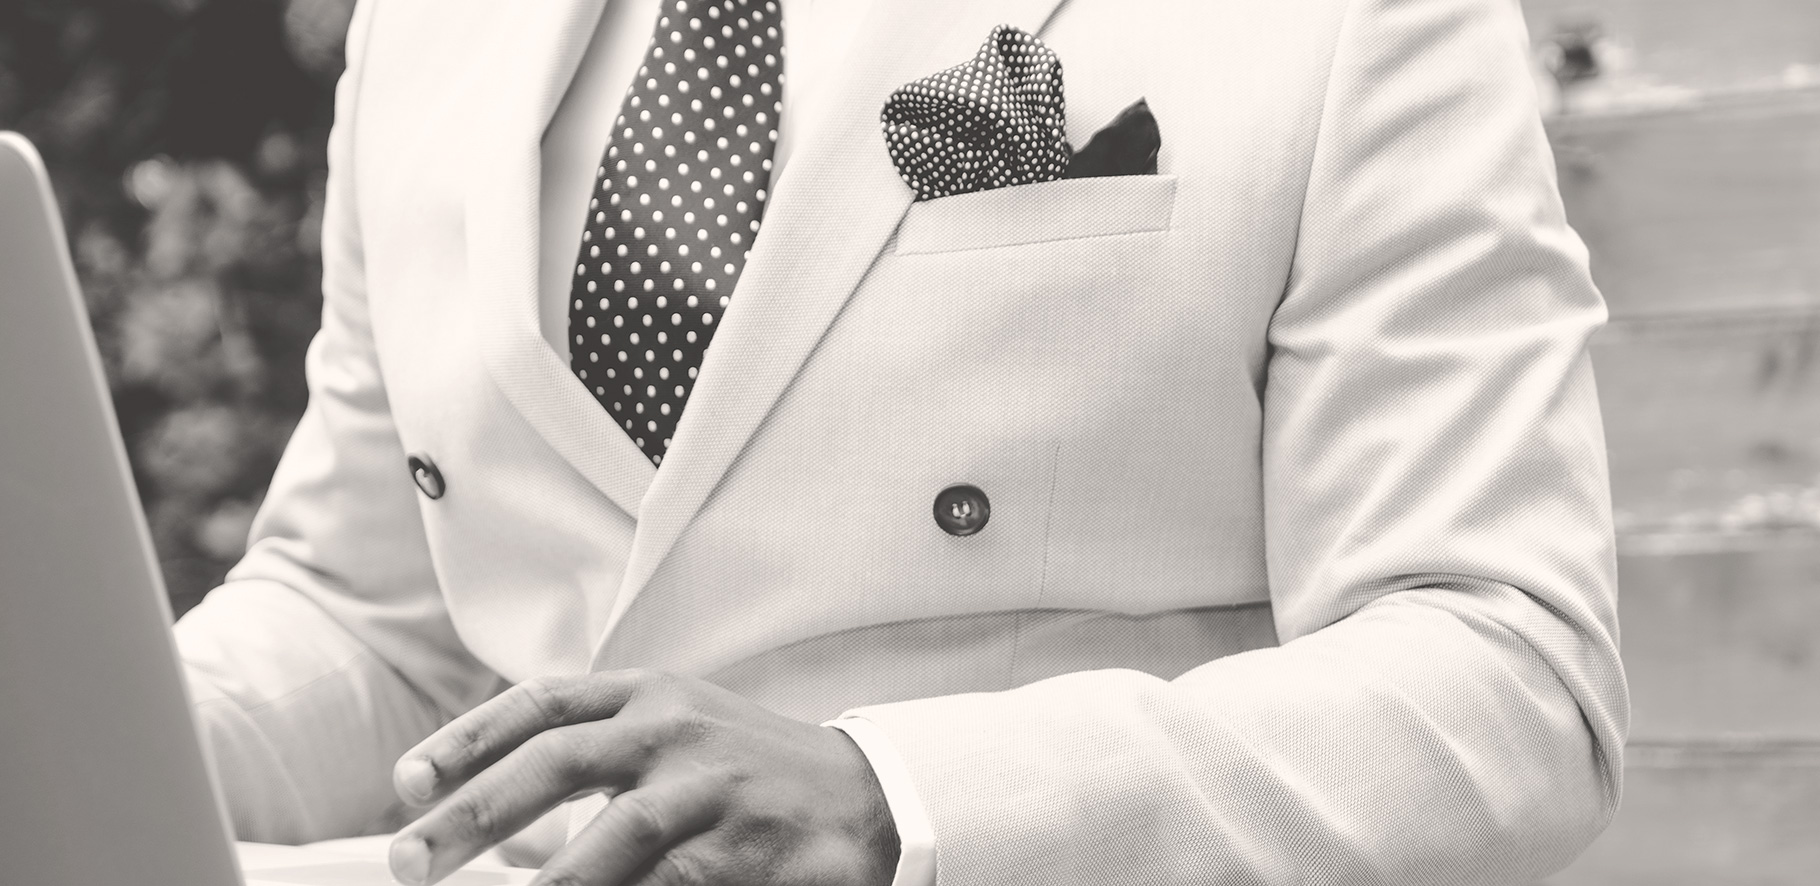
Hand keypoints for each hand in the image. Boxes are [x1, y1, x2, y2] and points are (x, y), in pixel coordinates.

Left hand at [385, 670, 899, 885]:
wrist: (870, 795)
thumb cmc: (746, 770)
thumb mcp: (675, 734)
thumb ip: (593, 758)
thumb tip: (489, 823)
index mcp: (652, 694)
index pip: (544, 704)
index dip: (469, 740)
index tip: (407, 785)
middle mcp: (680, 731)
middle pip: (563, 760)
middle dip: (477, 812)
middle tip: (411, 860)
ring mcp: (719, 791)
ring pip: (621, 834)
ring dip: (555, 879)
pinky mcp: (754, 851)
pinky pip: (679, 884)